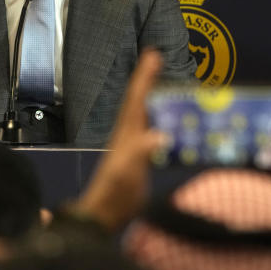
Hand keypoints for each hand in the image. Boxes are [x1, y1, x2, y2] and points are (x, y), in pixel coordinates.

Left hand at [75, 49, 166, 230]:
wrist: (105, 214)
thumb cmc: (115, 193)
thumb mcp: (129, 172)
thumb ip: (142, 153)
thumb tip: (160, 136)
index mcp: (127, 133)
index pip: (137, 99)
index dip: (145, 77)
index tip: (152, 55)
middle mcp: (129, 135)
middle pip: (139, 101)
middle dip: (147, 79)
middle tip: (156, 58)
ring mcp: (133, 146)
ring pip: (144, 113)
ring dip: (152, 95)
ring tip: (161, 80)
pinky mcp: (139, 158)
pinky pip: (151, 129)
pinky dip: (159, 118)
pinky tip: (166, 118)